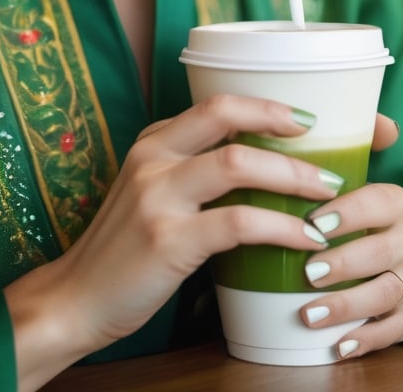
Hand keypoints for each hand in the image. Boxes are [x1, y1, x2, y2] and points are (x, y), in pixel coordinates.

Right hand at [5, 94, 343, 389]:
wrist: (74, 300)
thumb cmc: (123, 252)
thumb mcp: (151, 195)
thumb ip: (192, 174)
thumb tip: (263, 169)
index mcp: (152, 141)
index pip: (215, 103)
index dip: (266, 104)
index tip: (306, 118)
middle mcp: (152, 156)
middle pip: (225, 115)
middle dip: (283, 125)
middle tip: (325, 147)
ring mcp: (156, 195)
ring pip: (238, 163)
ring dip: (292, 175)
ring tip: (327, 193)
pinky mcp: (166, 239)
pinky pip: (238, 222)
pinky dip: (281, 226)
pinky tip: (304, 239)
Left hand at [299, 131, 402, 358]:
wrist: (398, 270)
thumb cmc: (357, 220)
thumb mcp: (351, 184)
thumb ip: (342, 151)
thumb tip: (353, 122)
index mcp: (395, 203)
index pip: (382, 201)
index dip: (352, 211)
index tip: (314, 220)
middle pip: (383, 251)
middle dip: (345, 261)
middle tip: (308, 270)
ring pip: (387, 293)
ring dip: (348, 305)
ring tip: (309, 313)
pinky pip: (392, 331)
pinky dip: (364, 340)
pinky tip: (337, 346)